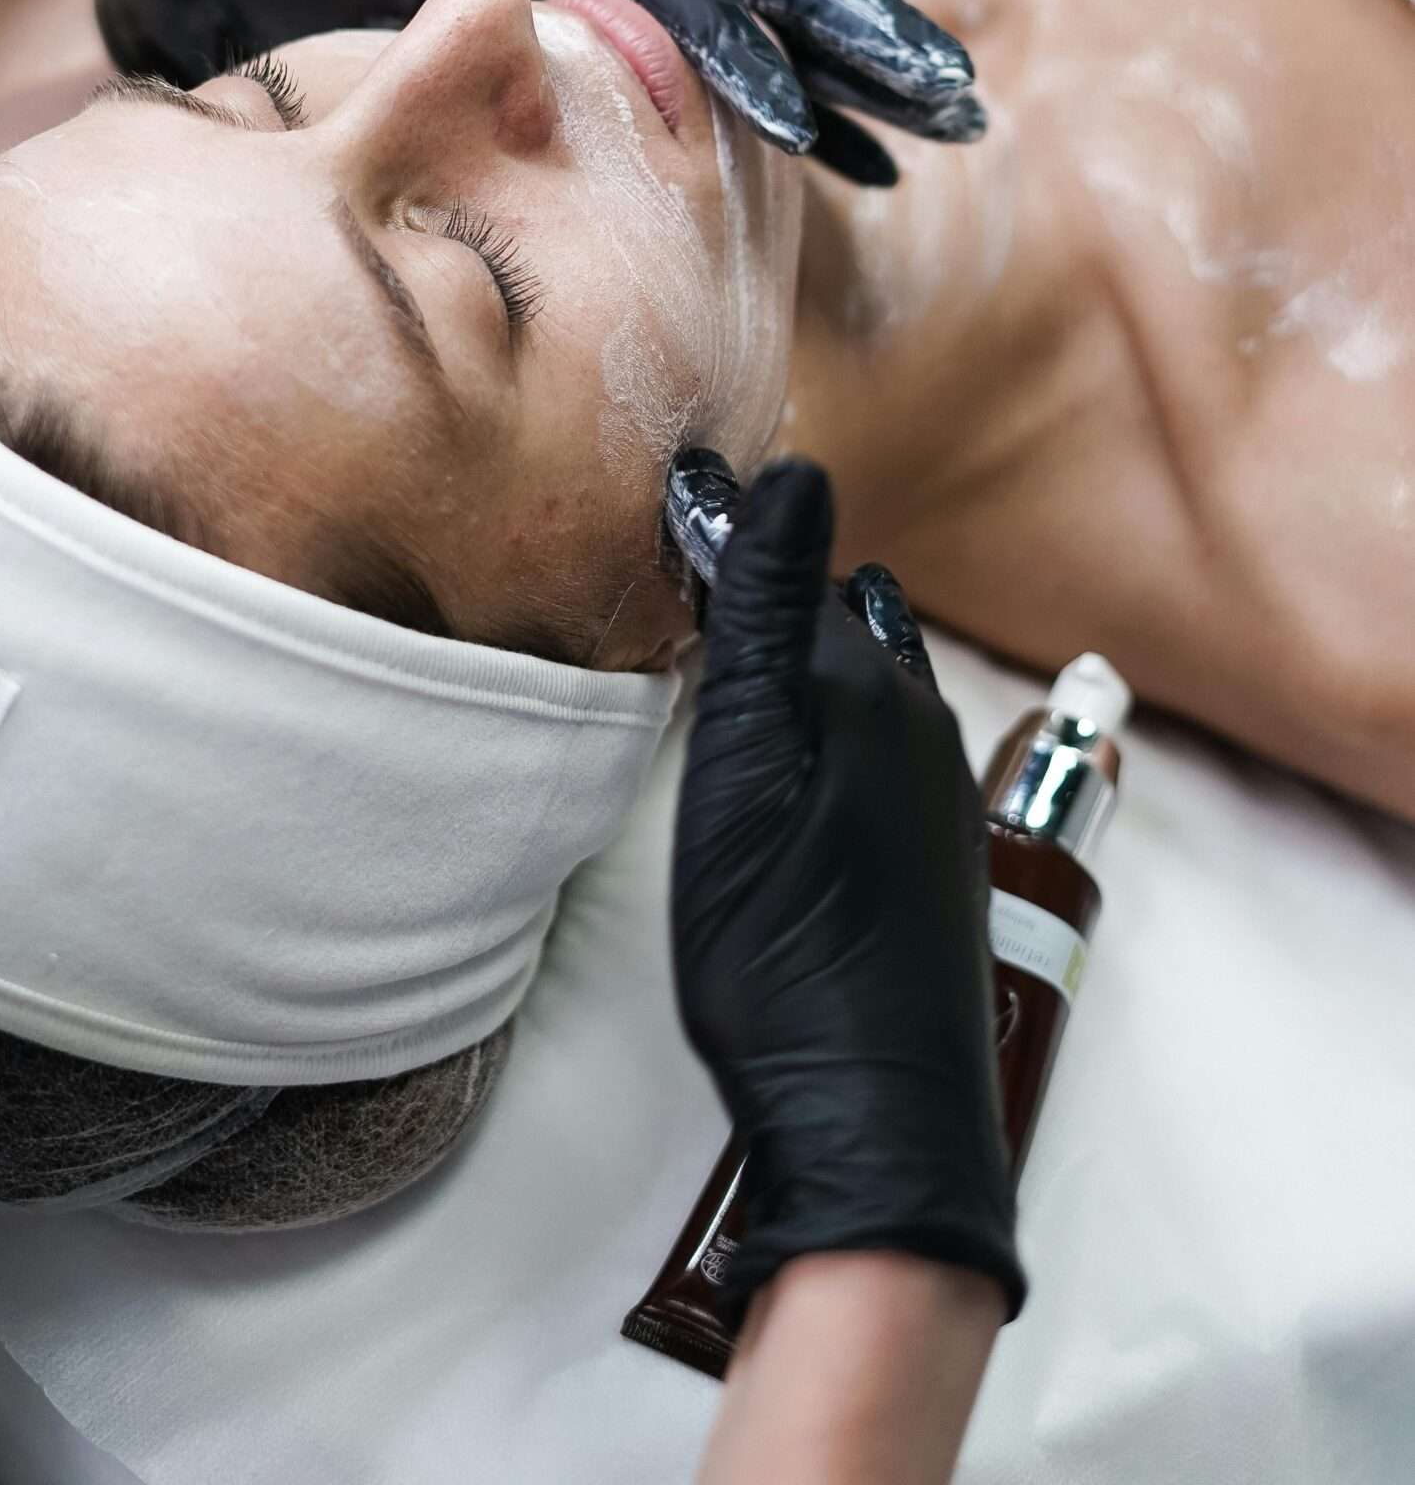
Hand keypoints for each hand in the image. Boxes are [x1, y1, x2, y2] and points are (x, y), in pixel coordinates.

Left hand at [474, 0, 982, 176]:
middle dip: (875, 48)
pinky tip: (874, 173)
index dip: (751, 57)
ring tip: (962, 131)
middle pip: (788, 0)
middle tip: (963, 99)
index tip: (798, 130)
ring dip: (873, 87)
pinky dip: (817, 130)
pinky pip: (751, 91)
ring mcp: (649, 12)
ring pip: (790, 43)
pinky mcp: (637, 58)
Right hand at [671, 460, 1023, 1315]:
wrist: (874, 1120)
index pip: (785, 571)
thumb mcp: (745, 773)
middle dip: (766, 590)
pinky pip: (875, 743)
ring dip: (800, 654)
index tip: (658, 501)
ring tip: (728, 647)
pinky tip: (790, 753)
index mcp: (869, 689)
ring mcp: (933, 793)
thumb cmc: (784, 952)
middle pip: (832, 621)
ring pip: (861, 680)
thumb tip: (794, 470)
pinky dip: (825, 719)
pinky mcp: (930, 853)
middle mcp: (918, 725)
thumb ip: (769, 618)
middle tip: (679, 572)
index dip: (716, 540)